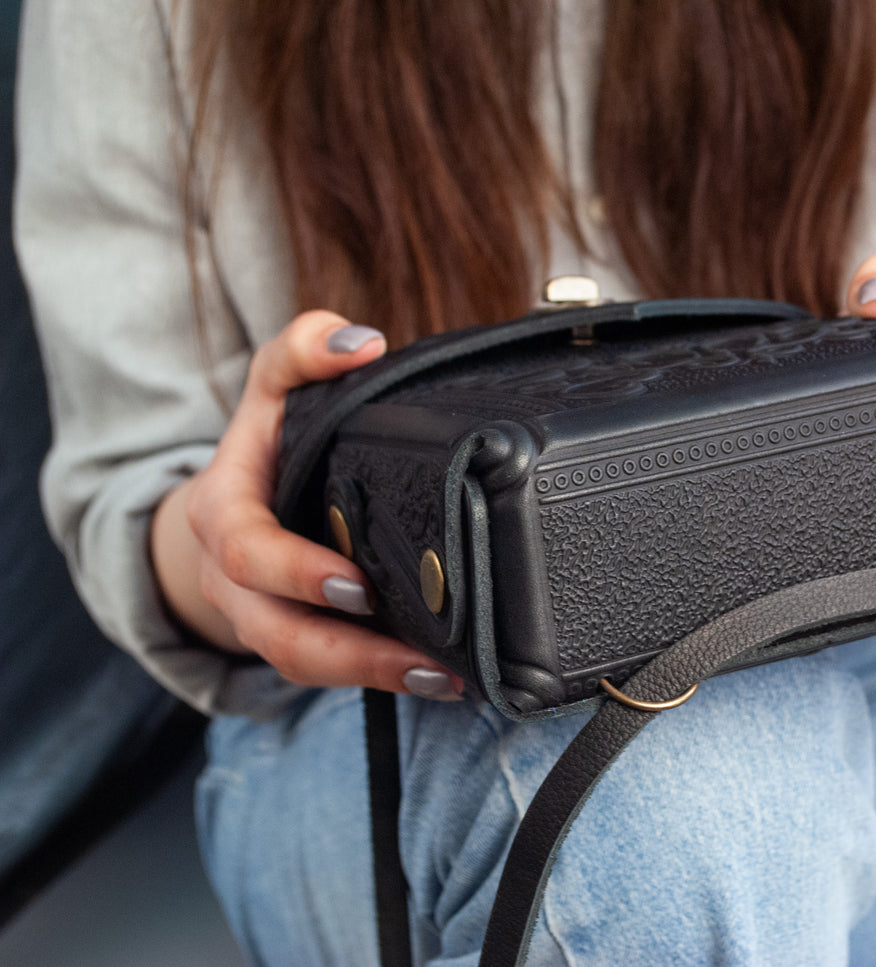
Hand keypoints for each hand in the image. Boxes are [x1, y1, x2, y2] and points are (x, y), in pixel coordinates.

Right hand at [150, 311, 464, 699]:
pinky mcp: (300, 639)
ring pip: (303, 664)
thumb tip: (361, 342)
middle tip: (411, 650)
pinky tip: (443, 678)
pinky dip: (382, 679)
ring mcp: (264, 617)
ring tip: (440, 677)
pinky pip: (330, 672)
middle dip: (342, 647)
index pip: (248, 550)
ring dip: (371, 677)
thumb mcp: (271, 385)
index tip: (354, 583)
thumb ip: (303, 349)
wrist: (234, 504)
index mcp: (225, 516)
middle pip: (276, 630)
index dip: (295, 572)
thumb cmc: (264, 441)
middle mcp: (235, 579)